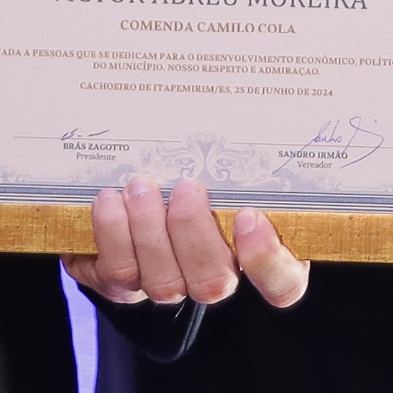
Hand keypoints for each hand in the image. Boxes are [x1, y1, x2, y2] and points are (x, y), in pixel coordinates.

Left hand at [63, 175, 309, 310]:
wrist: (151, 193)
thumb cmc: (210, 174)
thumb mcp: (240, 166)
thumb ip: (253, 158)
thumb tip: (265, 108)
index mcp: (263, 258)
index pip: (282, 284)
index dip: (266, 260)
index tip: (250, 216)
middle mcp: (216, 278)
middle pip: (212, 281)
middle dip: (193, 232)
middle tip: (186, 187)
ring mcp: (170, 285)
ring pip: (161, 281)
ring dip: (147, 232)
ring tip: (140, 187)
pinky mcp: (124, 284)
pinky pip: (116, 274)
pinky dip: (111, 235)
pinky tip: (110, 200)